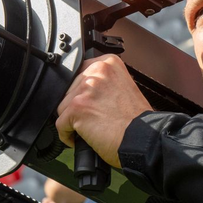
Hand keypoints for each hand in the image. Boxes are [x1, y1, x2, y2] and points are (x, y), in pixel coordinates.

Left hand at [55, 54, 152, 168]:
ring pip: (62, 106)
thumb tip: (84, 89)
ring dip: (71, 120)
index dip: (81, 92)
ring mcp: (86, 89)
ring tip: (89, 129)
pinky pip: (60, 124)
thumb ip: (103, 82)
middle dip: (77, 106)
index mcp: (108, 64)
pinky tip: (81, 139)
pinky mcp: (77, 108)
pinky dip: (67, 135)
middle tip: (92, 119)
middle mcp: (97, 72)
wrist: (143, 139)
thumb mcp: (123, 87)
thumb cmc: (138, 121)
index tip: (87, 103)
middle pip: (69, 90)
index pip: (79, 74)